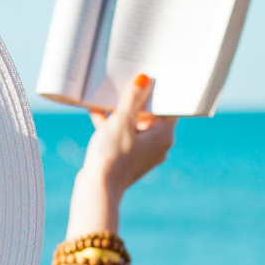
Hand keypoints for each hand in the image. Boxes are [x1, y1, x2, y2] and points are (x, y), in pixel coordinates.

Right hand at [79, 74, 175, 198]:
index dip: (161, 90)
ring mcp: (143, 152)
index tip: (153, 75)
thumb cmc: (112, 155)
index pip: (169, 106)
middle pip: (150, 114)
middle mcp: (158, 144)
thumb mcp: (121, 120)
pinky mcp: (128, 157)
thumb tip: (144, 79)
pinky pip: (123, 135)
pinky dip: (112, 124)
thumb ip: (132, 97)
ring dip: (121, 110)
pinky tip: (95, 108)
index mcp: (163, 135)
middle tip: (128, 77)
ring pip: (134, 124)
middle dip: (136, 97)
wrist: (97, 189)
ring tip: (107, 92)